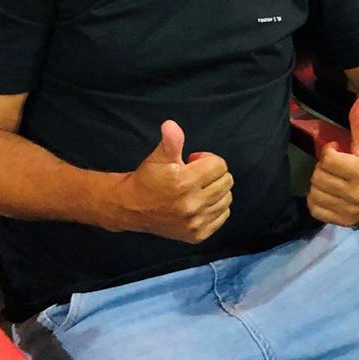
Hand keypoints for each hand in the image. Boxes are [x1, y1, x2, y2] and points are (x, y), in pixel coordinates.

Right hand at [114, 120, 232, 241]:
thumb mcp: (158, 157)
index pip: (219, 165)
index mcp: (184, 182)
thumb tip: (171, 125)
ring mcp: (195, 221)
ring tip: (199, 189)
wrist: (131, 207)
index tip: (194, 162)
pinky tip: (200, 204)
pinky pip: (222, 216)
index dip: (208, 159)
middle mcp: (192, 204)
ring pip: (226, 199)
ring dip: (216, 191)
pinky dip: (216, 208)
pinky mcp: (197, 235)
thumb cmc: (148, 179)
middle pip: (226, 181)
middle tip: (197, 175)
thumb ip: (171, 141)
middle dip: (214, 174)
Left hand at [307, 96, 358, 225]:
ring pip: (315, 193)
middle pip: (318, 177)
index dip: (329, 151)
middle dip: (323, 167)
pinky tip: (328, 192)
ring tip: (333, 177)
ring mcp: (352, 211)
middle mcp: (358, 195)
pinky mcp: (346, 221)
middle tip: (335, 165)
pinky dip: (317, 200)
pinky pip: (316, 210)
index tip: (338, 150)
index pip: (327, 160)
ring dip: (319, 182)